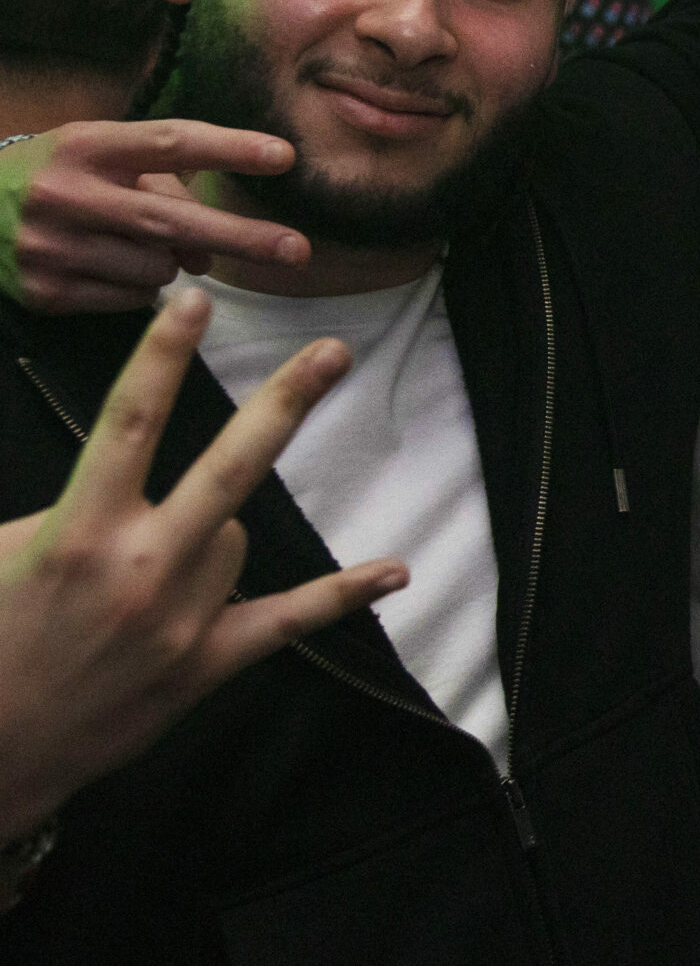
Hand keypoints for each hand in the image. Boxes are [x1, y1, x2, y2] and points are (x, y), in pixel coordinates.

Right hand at [0, 290, 406, 840]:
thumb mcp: (2, 555)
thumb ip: (72, 509)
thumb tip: (123, 479)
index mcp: (78, 533)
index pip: (128, 425)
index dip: (162, 358)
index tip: (195, 301)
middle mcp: (138, 570)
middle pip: (229, 469)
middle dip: (283, 405)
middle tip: (333, 351)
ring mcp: (181, 620)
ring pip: (235, 537)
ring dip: (205, 539)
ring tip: (139, 583)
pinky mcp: (206, 664)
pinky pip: (288, 619)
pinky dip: (342, 595)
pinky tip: (395, 571)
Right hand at [2, 122, 308, 313]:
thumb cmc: (55, 176)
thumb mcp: (100, 156)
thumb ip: (163, 187)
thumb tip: (210, 251)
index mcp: (85, 146)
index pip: (170, 142)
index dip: (230, 149)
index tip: (284, 158)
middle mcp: (66, 194)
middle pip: (173, 221)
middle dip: (242, 238)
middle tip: (297, 250)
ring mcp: (53, 247)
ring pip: (158, 268)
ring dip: (169, 262)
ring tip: (132, 242)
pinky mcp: (46, 292)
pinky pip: (130, 298)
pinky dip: (137, 286)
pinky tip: (108, 265)